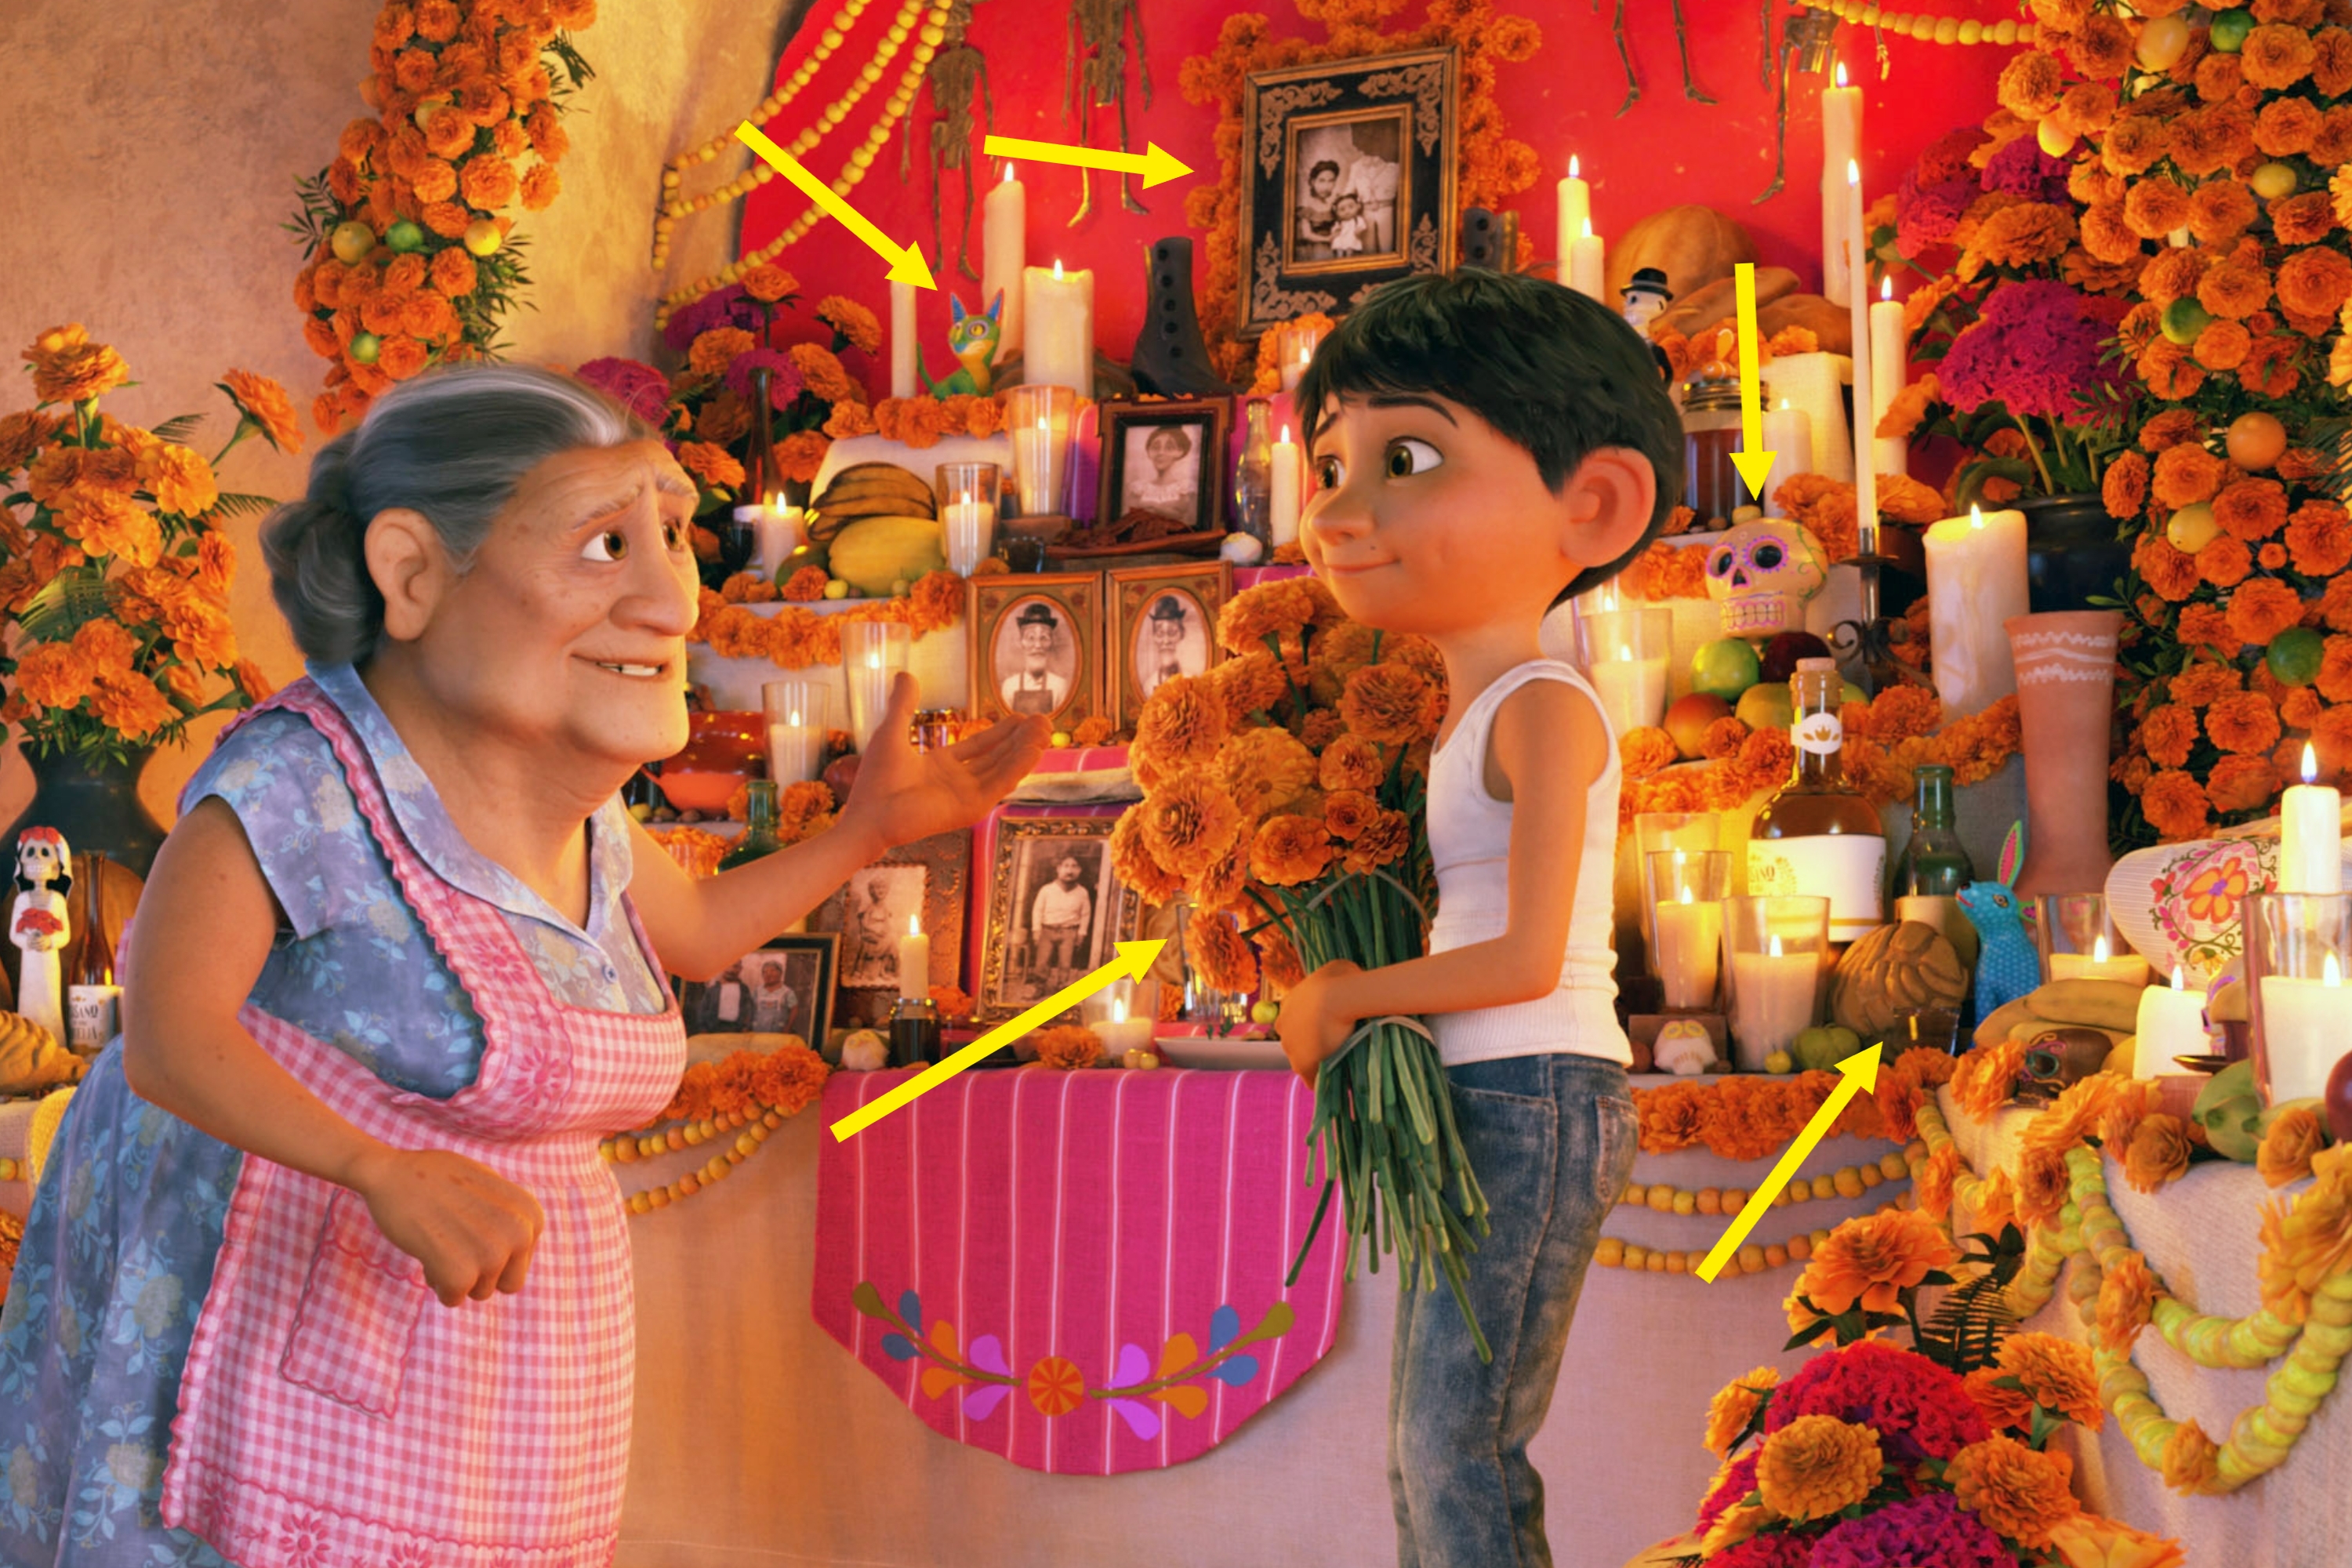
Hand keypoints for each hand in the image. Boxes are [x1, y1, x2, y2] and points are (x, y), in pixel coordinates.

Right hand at [347, 1145, 545, 1306]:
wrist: (394, 1174)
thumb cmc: (438, 1179)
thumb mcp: (492, 1188)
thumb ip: (511, 1217)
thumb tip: (519, 1250)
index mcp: (531, 1214)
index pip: (522, 1261)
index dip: (494, 1254)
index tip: (473, 1231)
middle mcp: (520, 1234)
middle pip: (508, 1283)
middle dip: (483, 1273)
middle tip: (457, 1245)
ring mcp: (493, 1254)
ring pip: (479, 1292)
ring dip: (457, 1277)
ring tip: (440, 1242)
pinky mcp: (461, 1273)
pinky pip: (453, 1298)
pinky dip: (437, 1284)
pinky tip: (427, 1255)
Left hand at [844, 672, 1047, 847]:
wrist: (870, 814)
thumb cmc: (875, 779)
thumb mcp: (891, 731)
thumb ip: (903, 703)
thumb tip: (905, 673)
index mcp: (941, 766)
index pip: (980, 746)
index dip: (1001, 731)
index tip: (1021, 716)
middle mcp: (957, 782)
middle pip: (997, 756)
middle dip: (1020, 738)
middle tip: (1043, 720)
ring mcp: (966, 796)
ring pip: (1003, 769)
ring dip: (1025, 750)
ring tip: (1045, 730)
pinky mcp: (971, 809)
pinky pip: (1000, 784)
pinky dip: (1018, 766)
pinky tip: (1034, 749)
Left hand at [1277, 958, 1362, 1087]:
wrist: (1336, 998)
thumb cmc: (1339, 980)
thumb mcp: (1337, 969)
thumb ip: (1335, 979)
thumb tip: (1345, 980)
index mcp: (1288, 1003)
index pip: (1297, 1020)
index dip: (1312, 1026)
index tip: (1327, 1028)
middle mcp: (1283, 1025)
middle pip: (1297, 1041)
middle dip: (1312, 1045)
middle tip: (1335, 1047)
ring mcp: (1290, 1046)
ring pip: (1302, 1060)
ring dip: (1317, 1063)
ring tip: (1338, 1068)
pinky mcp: (1300, 1063)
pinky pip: (1310, 1077)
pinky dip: (1321, 1081)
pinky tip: (1335, 1084)